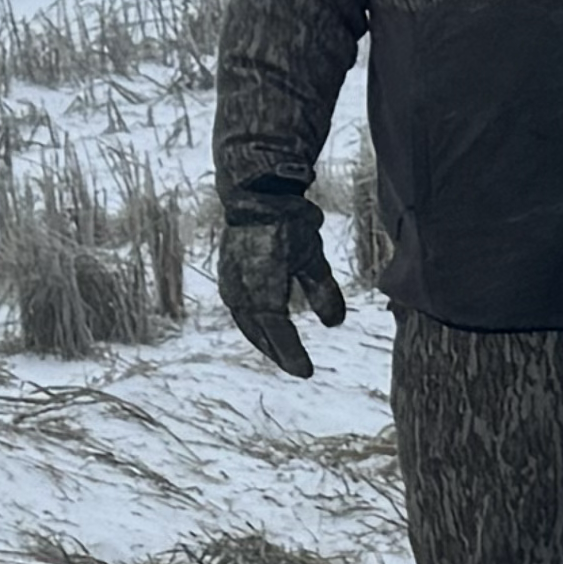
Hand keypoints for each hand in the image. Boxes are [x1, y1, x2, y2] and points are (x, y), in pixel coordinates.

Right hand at [218, 204, 350, 376]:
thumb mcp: (312, 258)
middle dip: (278, 352)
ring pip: (248, 324)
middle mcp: (241, 293)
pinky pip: (240, 310)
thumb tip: (335, 323)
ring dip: (263, 340)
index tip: (306, 372)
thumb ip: (322, 292)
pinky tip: (263, 325)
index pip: (279, 333)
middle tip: (295, 366)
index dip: (292, 354)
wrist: (253, 192)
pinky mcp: (227, 277)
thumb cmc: (286, 223)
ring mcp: (230, 285)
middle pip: (261, 334)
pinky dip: (253, 322)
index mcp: (262, 291)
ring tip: (278, 351)